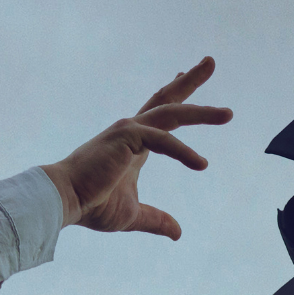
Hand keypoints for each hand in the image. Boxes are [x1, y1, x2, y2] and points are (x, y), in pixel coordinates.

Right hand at [41, 58, 231, 238]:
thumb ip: (156, 220)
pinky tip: (202, 165)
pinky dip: (184, 152)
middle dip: (190, 81)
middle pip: (167, 100)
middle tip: (210, 62)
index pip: (159, 114)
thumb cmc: (91, 205)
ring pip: (172, 113)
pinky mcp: (127, 138)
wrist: (66, 201)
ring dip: (201, 111)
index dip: (175, 96)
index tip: (184, 75)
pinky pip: (164, 141)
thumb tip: (178, 233)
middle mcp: (132, 130)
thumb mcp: (133, 215)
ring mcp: (130, 130)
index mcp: (134, 143)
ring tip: (228, 114)